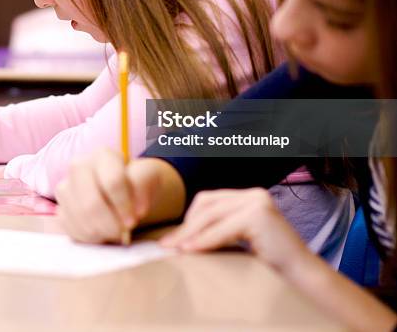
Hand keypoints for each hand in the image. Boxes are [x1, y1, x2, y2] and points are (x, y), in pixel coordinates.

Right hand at [55, 149, 163, 243]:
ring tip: (115, 231)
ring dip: (102, 232)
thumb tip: (137, 209)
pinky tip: (102, 232)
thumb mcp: (149, 176)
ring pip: (81, 218)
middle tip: (123, 232)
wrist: (127, 192)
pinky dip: (90, 237)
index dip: (124, 205)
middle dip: (111, 224)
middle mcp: (79, 167)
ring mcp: (66, 187)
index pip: (112, 182)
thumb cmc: (137, 182)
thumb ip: (144, 185)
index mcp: (102, 155)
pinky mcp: (61, 208)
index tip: (134, 219)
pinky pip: (72, 229)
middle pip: (91, 203)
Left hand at [160, 188, 308, 274]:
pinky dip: (204, 241)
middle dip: (186, 225)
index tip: (172, 238)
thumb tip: (183, 235)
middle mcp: (253, 193)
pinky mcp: (258, 215)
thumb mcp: (240, 238)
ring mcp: (257, 201)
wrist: (303, 277)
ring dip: (191, 233)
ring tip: (176, 249)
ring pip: (212, 216)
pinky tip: (192, 250)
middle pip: (207, 205)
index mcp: (249, 196)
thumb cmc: (270, 263)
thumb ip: (221, 229)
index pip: (209, 200)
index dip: (188, 218)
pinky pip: (222, 229)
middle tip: (168, 244)